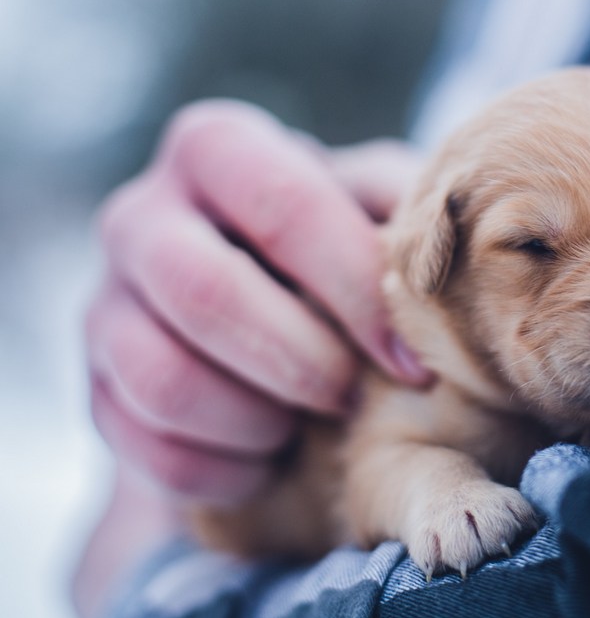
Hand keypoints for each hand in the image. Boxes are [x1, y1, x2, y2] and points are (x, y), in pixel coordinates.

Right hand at [86, 100, 430, 504]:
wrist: (266, 311)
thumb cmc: (343, 248)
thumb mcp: (379, 207)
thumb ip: (408, 209)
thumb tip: (466, 240)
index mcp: (218, 149)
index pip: (285, 206)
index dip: (356, 292)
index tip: (414, 362)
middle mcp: (141, 214)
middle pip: (203, 291)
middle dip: (299, 361)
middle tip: (353, 396)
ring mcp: (105, 302)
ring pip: (160, 376)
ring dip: (256, 418)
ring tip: (310, 424)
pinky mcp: (96, 386)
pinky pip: (143, 446)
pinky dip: (222, 469)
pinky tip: (271, 459)